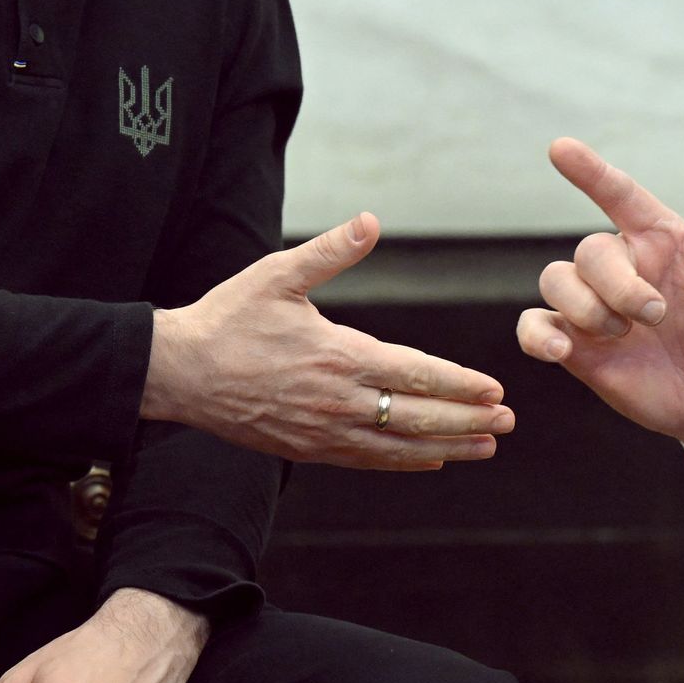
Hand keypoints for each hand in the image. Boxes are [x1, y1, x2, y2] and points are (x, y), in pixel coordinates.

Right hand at [143, 211, 514, 470]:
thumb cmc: (228, 318)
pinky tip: (430, 461)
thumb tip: (370, 221)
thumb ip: (330, 252)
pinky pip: (365, 461)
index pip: (414, 375)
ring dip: (445, 448)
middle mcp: (337, 401)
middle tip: (507, 421)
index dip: (458, 384)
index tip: (495, 389)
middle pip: (415, 417)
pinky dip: (402, 462)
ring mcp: (321, 431)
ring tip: (486, 447)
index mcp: (338, 356)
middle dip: (466, 420)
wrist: (176, 373)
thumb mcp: (277, 274)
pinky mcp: (305, 449)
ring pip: (396, 446)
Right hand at [516, 139, 683, 477]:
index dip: (591, 173)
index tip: (560, 148)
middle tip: (655, 316)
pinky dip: (536, 335)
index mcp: (664, 243)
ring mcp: (597, 306)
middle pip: (590, 250)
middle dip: (616, 284)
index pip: (622, 197)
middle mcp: (625, 268)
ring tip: (621, 335)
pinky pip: (535, 326)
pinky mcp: (579, 348)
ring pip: (556, 279)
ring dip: (583, 306)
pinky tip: (560, 351)